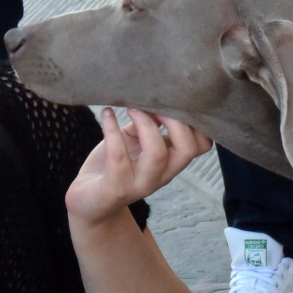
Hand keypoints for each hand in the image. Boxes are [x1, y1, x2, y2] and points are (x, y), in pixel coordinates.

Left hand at [65, 108, 211, 223]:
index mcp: (171, 161)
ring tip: (131, 107)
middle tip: (153, 101)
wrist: (89, 200)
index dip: (195, 119)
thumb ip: (150, 120)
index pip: (203, 144)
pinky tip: (107, 113)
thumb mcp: (136, 139)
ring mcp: (140, 184)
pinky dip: (112, 129)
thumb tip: (158, 92)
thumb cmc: (114, 165)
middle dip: (174, 119)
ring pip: (157, 154)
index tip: (175, 98)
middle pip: (187, 149)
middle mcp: (162, 175)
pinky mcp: (116, 187)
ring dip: (145, 124)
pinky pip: (118, 157)